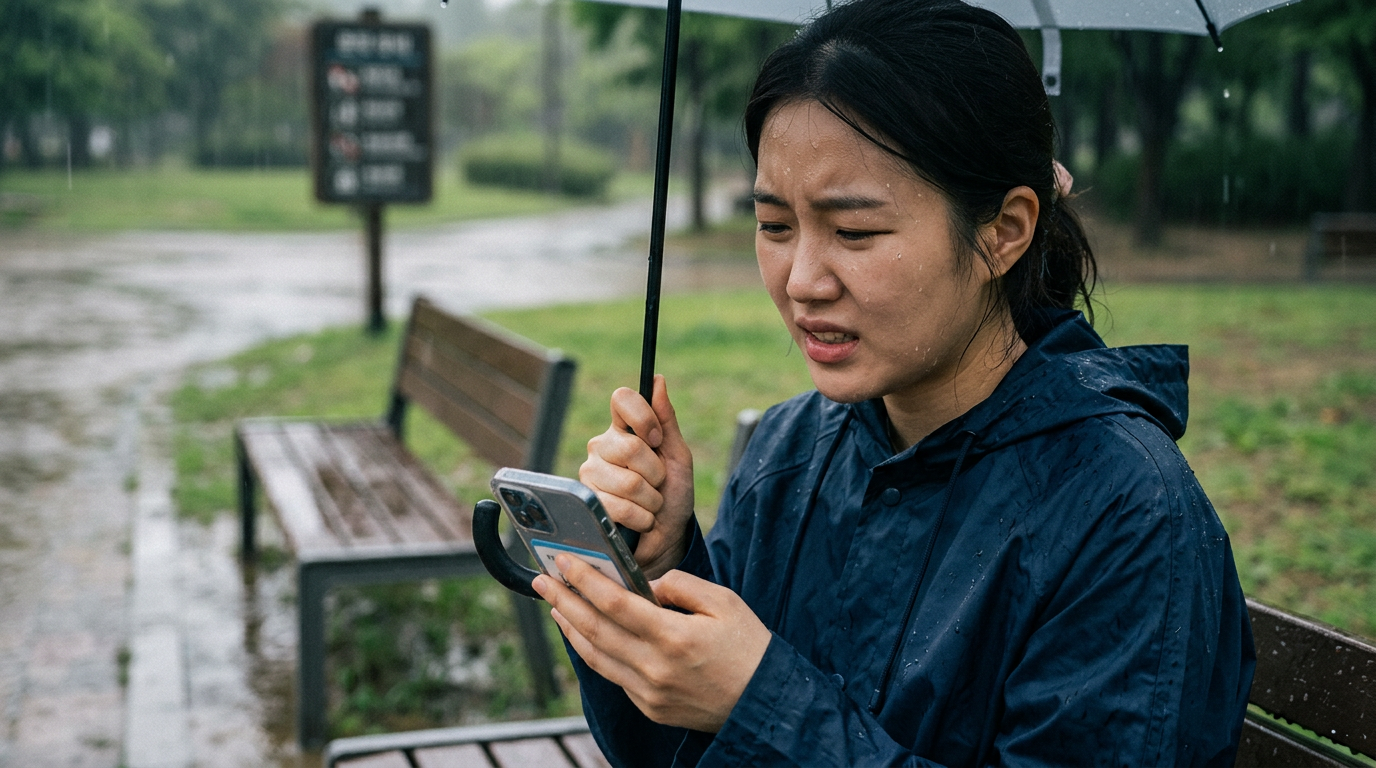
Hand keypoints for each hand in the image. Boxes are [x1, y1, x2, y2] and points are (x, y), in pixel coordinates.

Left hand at [533, 555, 771, 732]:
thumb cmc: (748, 647)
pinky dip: (593, 652)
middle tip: (542, 579)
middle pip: (595, 630)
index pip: (615, 603)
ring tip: (555, 605)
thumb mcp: (724, 603)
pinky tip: (585, 634)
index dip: (585, 580)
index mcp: (674, 637)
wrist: (762, 704)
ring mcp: (649, 692)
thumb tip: (648, 584)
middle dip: (564, 601)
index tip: (565, 561)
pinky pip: (613, 675)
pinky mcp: (649, 707)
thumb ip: (682, 586)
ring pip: (596, 656)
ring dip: (571, 628)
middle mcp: (655, 668)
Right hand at [580, 375, 694, 578]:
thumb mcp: (678, 456)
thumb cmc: (673, 495)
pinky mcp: (587, 504)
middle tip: (658, 484)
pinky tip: (639, 519)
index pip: (622, 399)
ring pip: (628, 481)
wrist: (666, 538)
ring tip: (649, 504)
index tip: (657, 439)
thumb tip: (657, 380)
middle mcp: (602, 447)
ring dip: (651, 499)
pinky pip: (619, 506)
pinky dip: (641, 517)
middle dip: (656, 472)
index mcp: (623, 429)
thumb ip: (667, 420)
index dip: (643, 417)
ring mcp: (590, 474)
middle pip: (630, 447)